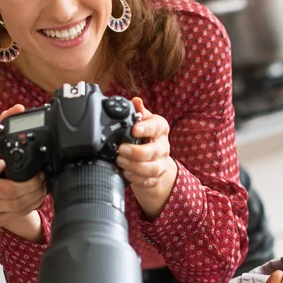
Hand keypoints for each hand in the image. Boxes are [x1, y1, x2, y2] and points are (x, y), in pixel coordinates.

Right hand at [0, 104, 45, 240]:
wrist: (5, 196)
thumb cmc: (1, 168)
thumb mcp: (1, 149)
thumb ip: (5, 128)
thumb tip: (16, 108)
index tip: (2, 164)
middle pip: (2, 190)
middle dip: (27, 183)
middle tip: (40, 177)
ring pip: (14, 203)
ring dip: (34, 193)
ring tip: (44, 184)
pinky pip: (19, 212)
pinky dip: (33, 203)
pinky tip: (39, 196)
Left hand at [116, 97, 177, 218]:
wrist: (153, 159)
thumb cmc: (144, 137)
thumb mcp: (142, 122)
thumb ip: (137, 112)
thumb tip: (135, 101)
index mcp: (160, 129)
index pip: (158, 126)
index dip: (147, 128)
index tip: (134, 129)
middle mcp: (162, 146)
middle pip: (155, 151)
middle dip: (137, 152)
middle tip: (121, 149)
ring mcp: (160, 163)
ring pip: (153, 168)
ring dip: (134, 166)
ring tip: (120, 161)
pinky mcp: (155, 178)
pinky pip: (148, 181)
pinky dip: (136, 179)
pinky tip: (125, 173)